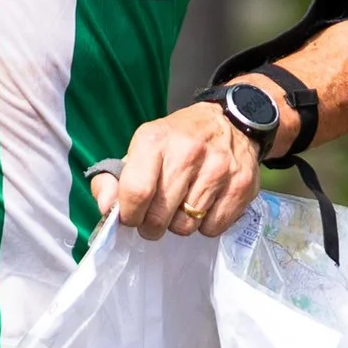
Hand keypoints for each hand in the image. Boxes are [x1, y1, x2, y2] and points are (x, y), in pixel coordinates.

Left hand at [87, 103, 264, 240]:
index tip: (132, 215)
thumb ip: (113, 178)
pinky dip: (205, 224)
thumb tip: (107, 207)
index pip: (136, 193)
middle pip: (160, 217)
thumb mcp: (141, 147)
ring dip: (179, 224)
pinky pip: (212, 228)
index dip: (129, 215)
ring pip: (186, 226)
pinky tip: (205, 204)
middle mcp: (188, 153)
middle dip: (152, 225)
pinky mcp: (241, 186)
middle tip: (156, 216)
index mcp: (155, 140)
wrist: (231, 120)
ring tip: (182, 205)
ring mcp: (219, 170)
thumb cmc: (178, 139)